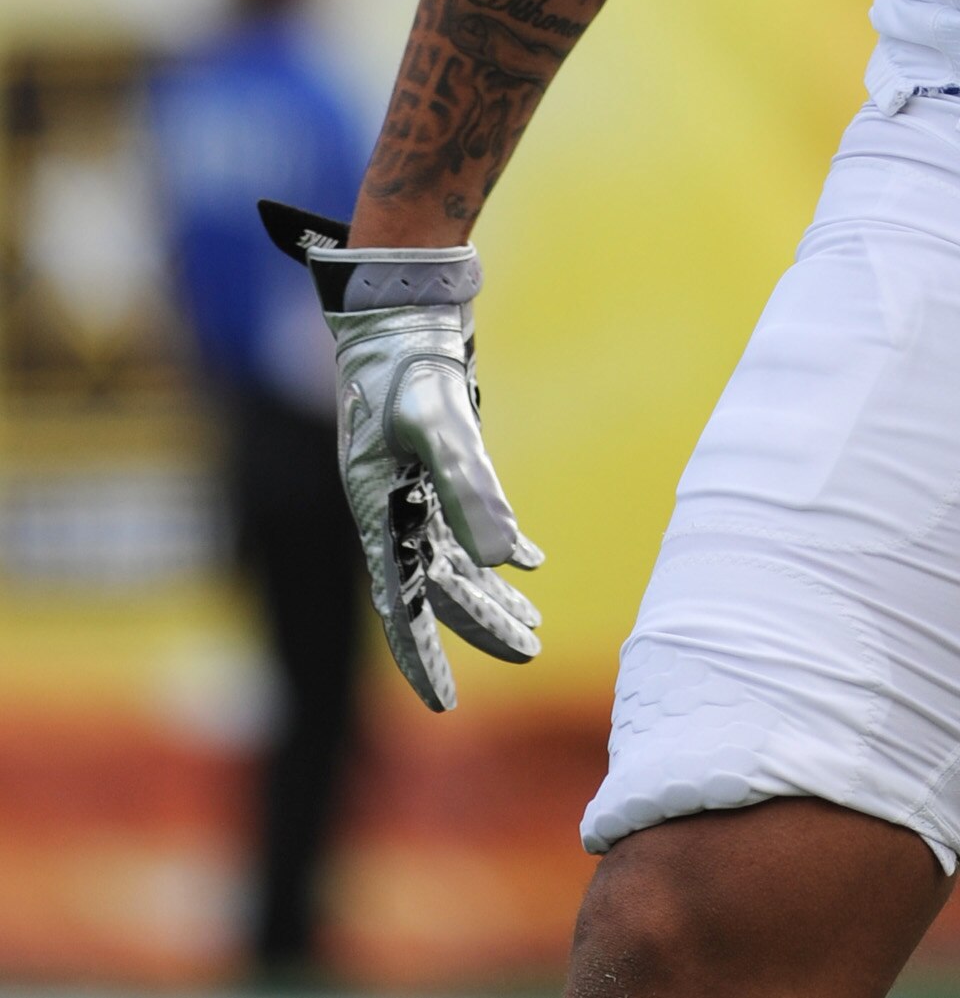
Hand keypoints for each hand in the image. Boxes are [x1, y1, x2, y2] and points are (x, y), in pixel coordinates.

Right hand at [259, 200, 543, 712]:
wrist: (400, 305)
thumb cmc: (406, 361)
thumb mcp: (440, 422)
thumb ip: (473, 488)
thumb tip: (507, 559)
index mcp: (376, 510)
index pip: (400, 602)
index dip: (422, 655)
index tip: (446, 704)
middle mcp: (389, 506)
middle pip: (436, 583)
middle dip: (480, 622)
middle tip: (531, 650)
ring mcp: (411, 485)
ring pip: (453, 557)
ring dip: (492, 590)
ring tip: (534, 627)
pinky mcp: (436, 460)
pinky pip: (465, 517)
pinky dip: (499, 541)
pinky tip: (532, 562)